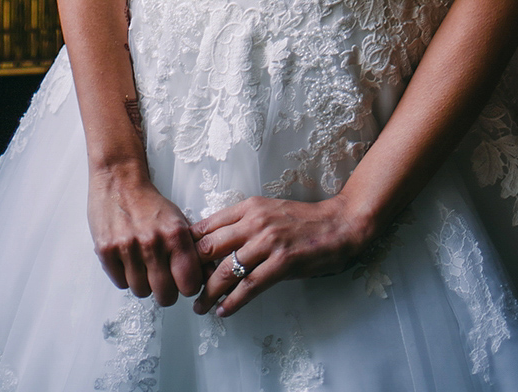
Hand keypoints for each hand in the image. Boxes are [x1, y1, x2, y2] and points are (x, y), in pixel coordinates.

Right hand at [88, 162, 204, 306]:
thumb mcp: (179, 221)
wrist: (119, 179)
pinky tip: (127, 259)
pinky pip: (120, 283)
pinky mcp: (106, 250)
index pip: (189, 285)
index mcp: (175, 235)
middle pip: (165, 296)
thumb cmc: (150, 204)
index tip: (181, 279)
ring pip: (141, 291)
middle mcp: (152, 242)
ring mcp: (127, 247)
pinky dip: (124, 276)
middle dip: (165, 291)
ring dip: (143, 282)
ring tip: (142, 263)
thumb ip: (194, 251)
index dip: (186, 285)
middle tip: (161, 278)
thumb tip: (210, 278)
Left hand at [191, 193, 374, 316]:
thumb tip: (214, 244)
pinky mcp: (282, 262)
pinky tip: (224, 311)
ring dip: (209, 292)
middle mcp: (254, 222)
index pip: (207, 226)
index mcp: (248, 207)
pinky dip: (233, 302)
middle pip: (210, 248)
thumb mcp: (268, 212)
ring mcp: (268, 242)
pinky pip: (250, 286)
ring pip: (226, 270)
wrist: (337, 224)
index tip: (180, 263)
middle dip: (193, 271)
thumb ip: (243, 224)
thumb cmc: (302, 220)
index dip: (189, 247)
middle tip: (184, 288)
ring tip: (199, 306)